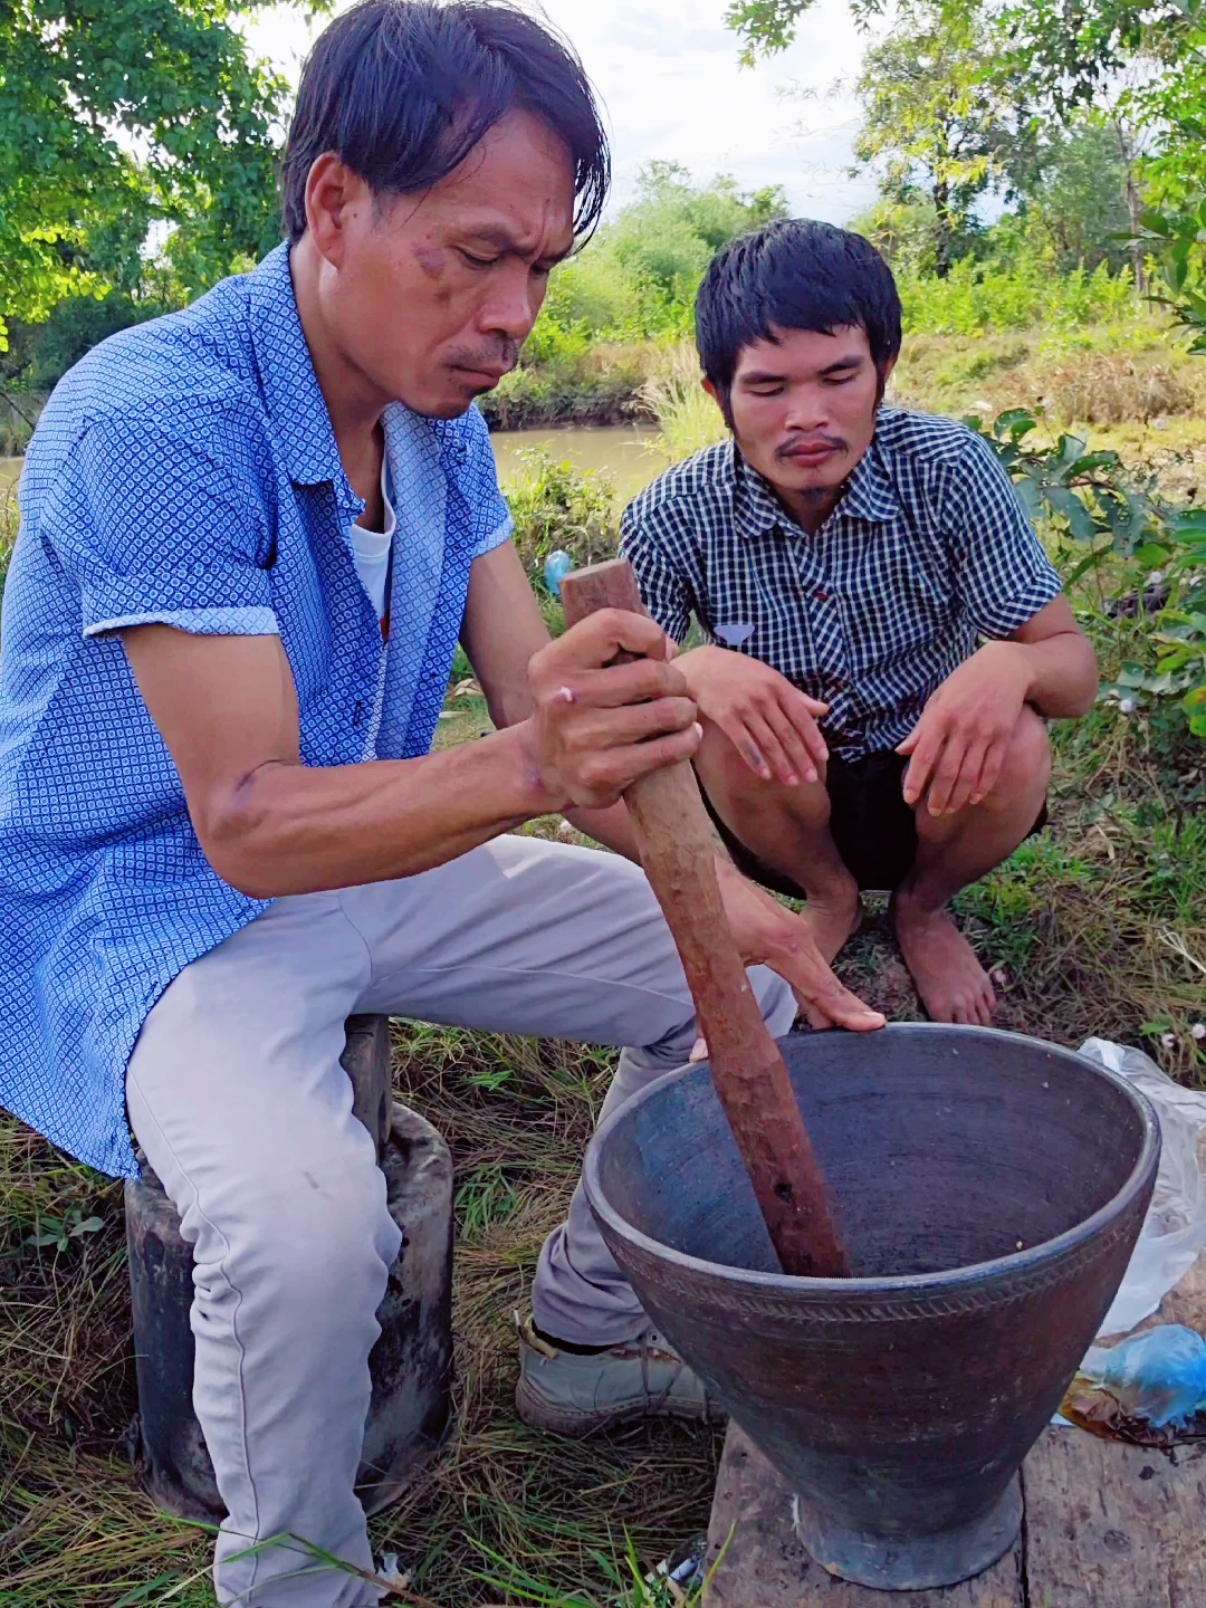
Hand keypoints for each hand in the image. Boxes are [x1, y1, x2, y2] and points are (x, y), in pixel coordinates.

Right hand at [522, 610, 699, 810]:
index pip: (613, 625)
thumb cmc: (575, 704)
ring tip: (680, 713)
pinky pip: (668, 750)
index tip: (653, 654)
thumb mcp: (576, 666)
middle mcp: (564, 698)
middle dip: (675, 680)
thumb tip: (669, 649)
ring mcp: (582, 738)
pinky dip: (687, 740)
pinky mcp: (603, 772)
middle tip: (673, 690)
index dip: (648, 635)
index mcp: (555, 663)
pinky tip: (685, 736)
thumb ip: (618, 646)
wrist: (544, 766)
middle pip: (652, 673)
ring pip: (667, 712)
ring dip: (684, 710)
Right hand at [678, 645, 827, 786]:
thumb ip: (797, 697)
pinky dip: (755, 761)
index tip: (823, 757)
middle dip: (800, 758)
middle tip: (810, 778)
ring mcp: (744, 707)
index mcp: (778, 686)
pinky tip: (766, 775)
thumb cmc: (743, 673)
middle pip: (787, 733)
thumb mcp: (771, 678)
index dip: (813, 738)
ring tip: (791, 782)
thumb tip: (825, 710)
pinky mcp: (726, 717)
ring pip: (768, 742)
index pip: (801, 717)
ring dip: (781, 764)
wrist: (706, 667)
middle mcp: (763, 697)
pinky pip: (744, 744)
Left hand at [715, 858, 885, 1032]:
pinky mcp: (791, 929)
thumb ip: (710, 1011)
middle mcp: (799, 937)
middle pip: (831, 982)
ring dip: (838, 1001)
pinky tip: (827, 1005)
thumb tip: (700, 1056)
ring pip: (824, 974)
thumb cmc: (707, 913)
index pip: (821, 988)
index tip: (874, 1026)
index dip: (845, 1011)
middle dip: (851, 1010)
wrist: (704, 873)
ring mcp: (798, 930)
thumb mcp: (708, 964)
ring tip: (855, 1029)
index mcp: (784, 946)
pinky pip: (815, 964)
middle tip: (875, 1036)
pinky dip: (825, 986)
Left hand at [897, 643, 1033, 816]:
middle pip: (948, 771)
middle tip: (932, 813)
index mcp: (940, 717)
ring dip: (958, 796)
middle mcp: (962, 727)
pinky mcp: (1003, 736)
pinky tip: (973, 798)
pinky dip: (982, 785)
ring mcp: (985, 732)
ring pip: (970, 774)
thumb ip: (921, 728)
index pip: (923, 755)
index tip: (908, 799)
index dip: (915, 780)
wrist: (1005, 668)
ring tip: (949, 810)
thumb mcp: (938, 698)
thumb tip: (901, 751)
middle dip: (938, 796)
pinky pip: (992, 767)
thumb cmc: (965, 682)